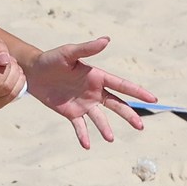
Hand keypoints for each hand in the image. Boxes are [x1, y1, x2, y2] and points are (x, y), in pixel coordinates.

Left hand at [25, 37, 157, 148]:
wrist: (33, 72)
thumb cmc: (52, 59)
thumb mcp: (69, 53)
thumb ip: (87, 49)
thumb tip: (106, 39)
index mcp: (97, 77)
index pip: (122, 85)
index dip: (137, 92)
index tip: (153, 99)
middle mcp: (94, 92)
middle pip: (116, 105)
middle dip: (129, 115)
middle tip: (140, 127)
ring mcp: (83, 104)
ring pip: (100, 119)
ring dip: (106, 129)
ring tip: (110, 139)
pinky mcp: (70, 113)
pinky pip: (80, 126)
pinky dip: (83, 136)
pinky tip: (87, 146)